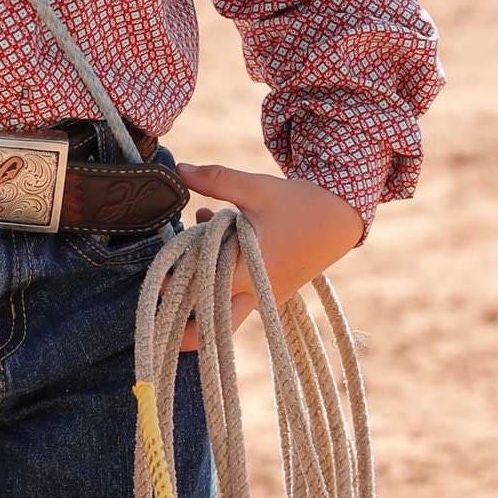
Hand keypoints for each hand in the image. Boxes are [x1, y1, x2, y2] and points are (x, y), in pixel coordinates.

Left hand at [171, 163, 363, 350]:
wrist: (339, 219)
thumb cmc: (298, 204)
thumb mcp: (256, 188)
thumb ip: (216, 180)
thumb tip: (179, 170)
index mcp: (248, 274)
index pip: (201, 292)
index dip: (174, 285)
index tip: (158, 272)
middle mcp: (257, 294)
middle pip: (214, 327)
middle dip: (185, 325)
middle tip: (161, 305)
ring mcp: (266, 298)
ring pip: (225, 311)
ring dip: (203, 287)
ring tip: (187, 253)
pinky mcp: (272, 292)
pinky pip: (240, 293)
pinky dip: (221, 272)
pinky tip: (210, 227)